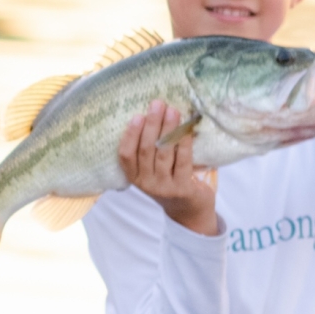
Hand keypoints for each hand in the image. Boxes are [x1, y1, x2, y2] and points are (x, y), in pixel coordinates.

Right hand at [119, 100, 219, 234]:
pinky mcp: (182, 188)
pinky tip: (187, 129)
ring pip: (163, 153)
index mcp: (134, 176)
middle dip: (152, 124)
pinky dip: (184, 142)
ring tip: (173, 111)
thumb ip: (150, 149)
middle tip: (157, 104)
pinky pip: (182, 161)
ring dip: (168, 129)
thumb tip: (154, 114)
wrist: (189, 209)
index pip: (125, 155)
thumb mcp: (153, 169)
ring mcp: (164, 187)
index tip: (137, 115)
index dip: (130, 135)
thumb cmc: (170, 180)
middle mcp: (146, 183)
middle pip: (146, 150)